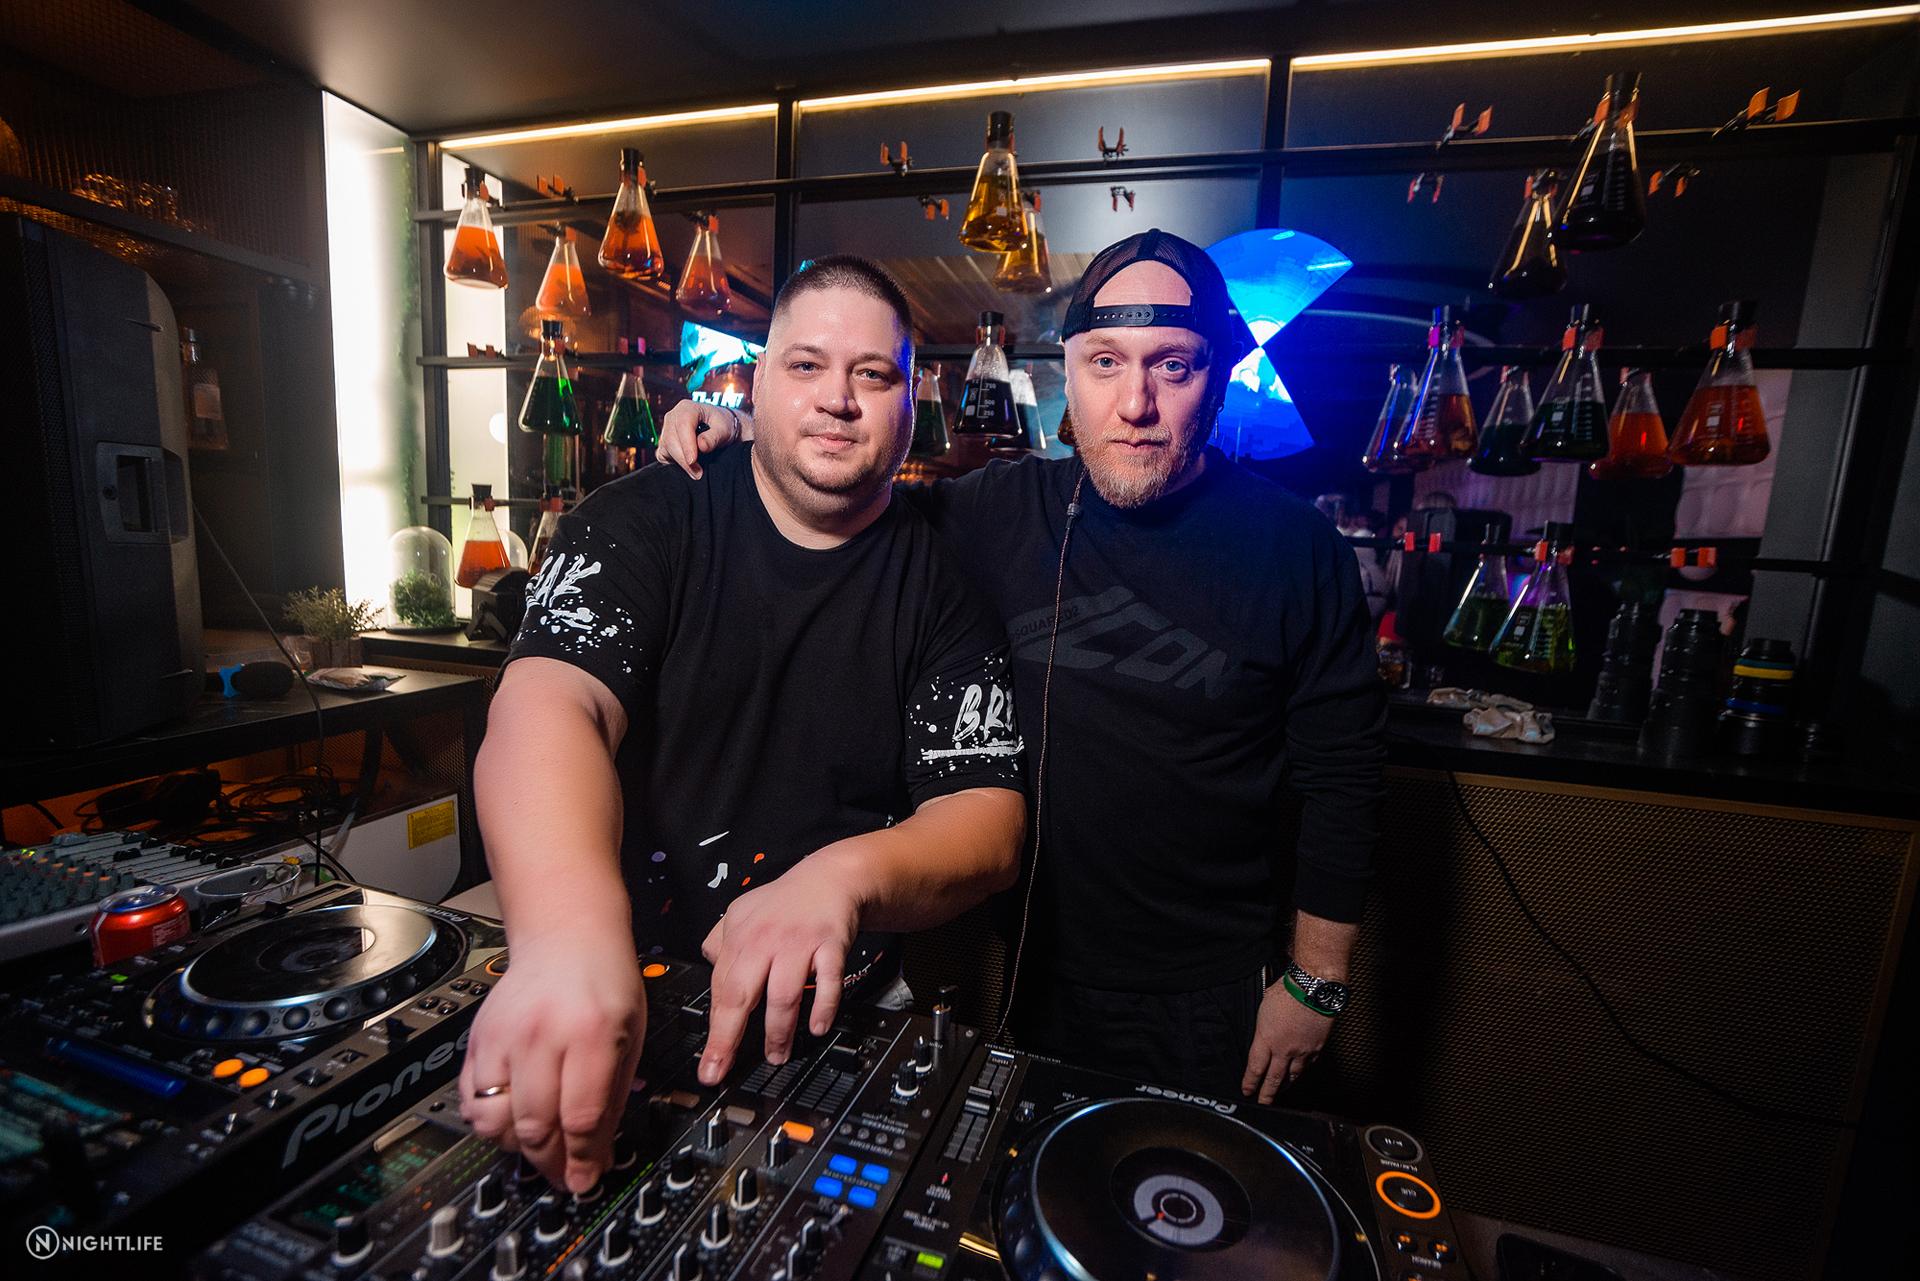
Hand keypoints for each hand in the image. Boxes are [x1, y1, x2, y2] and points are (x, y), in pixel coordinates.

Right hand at [459, 931, 645, 1193]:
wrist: (565, 937)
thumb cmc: (604, 981)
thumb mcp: (630, 1035)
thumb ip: (614, 1097)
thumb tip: (599, 1154)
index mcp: (591, 1034)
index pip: (580, 1116)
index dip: (582, 1159)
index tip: (585, 1180)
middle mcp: (542, 1035)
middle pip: (535, 1125)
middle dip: (550, 1163)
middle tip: (563, 1174)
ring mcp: (504, 1037)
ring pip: (495, 1119)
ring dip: (516, 1146)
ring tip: (538, 1144)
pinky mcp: (478, 1039)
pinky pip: (471, 1099)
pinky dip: (488, 1120)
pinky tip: (512, 1118)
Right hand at [657, 400, 748, 478]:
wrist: (719, 428)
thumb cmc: (722, 425)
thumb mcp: (724, 429)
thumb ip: (713, 437)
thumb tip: (701, 446)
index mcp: (687, 408)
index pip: (682, 426)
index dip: (686, 445)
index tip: (693, 461)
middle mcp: (673, 417)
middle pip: (671, 439)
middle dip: (683, 459)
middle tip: (698, 473)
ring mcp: (666, 429)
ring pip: (666, 448)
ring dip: (679, 462)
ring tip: (696, 472)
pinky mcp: (665, 442)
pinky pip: (663, 455)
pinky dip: (673, 463)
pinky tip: (688, 467)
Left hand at [696, 848, 861, 1085]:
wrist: (831, 877)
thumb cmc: (786, 901)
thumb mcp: (742, 912)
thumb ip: (721, 940)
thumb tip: (708, 966)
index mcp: (739, 938)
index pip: (720, 991)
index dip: (714, 1031)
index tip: (709, 1063)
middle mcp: (765, 941)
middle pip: (741, 994)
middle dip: (730, 1037)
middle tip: (724, 1068)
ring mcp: (798, 942)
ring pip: (783, 994)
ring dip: (779, 1031)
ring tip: (777, 1054)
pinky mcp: (831, 944)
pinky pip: (827, 980)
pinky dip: (823, 1006)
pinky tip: (817, 1026)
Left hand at [1240, 980, 1333, 1103]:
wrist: (1314, 988)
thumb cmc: (1287, 992)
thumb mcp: (1263, 1009)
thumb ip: (1262, 1030)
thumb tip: (1263, 1039)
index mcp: (1266, 1039)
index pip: (1255, 1068)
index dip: (1250, 1082)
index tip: (1247, 1090)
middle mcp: (1284, 1050)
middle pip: (1273, 1079)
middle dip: (1267, 1093)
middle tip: (1263, 1102)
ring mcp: (1302, 1051)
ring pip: (1293, 1075)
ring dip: (1285, 1085)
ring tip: (1281, 1091)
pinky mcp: (1317, 1048)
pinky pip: (1308, 1065)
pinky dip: (1302, 1071)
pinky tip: (1299, 1073)